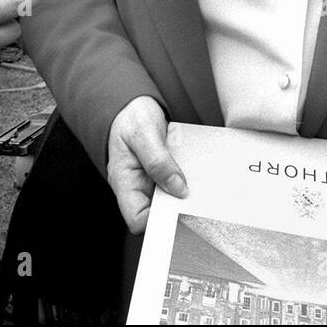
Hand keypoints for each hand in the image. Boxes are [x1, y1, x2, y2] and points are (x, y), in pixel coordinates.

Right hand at [106, 97, 187, 233]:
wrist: (134, 105)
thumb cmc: (130, 117)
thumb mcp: (142, 133)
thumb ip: (158, 161)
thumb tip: (177, 188)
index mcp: (124, 182)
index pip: (137, 219)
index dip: (157, 220)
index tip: (178, 208)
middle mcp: (138, 188)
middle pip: (159, 215)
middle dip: (178, 209)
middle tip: (198, 199)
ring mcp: (152, 183)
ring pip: (172, 202)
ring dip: (187, 196)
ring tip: (202, 185)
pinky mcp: (165, 175)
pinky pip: (178, 186)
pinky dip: (190, 182)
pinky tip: (200, 175)